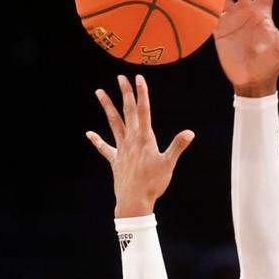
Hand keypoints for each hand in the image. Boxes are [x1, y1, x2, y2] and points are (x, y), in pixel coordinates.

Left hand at [86, 74, 193, 216]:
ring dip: (107, 107)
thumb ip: (177, 146)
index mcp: (145, 139)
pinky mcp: (115, 161)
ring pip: (113, 123)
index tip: (139, 78)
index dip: (142, 93)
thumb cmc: (153, 184)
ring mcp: (121, 149)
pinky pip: (104, 148)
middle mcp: (131, 140)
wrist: (134, 201)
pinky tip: (89, 133)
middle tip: (121, 77)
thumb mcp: (168, 165)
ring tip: (99, 92)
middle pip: (128, 112)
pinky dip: (97, 141)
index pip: (144, 111)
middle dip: (125, 94)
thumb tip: (190, 133)